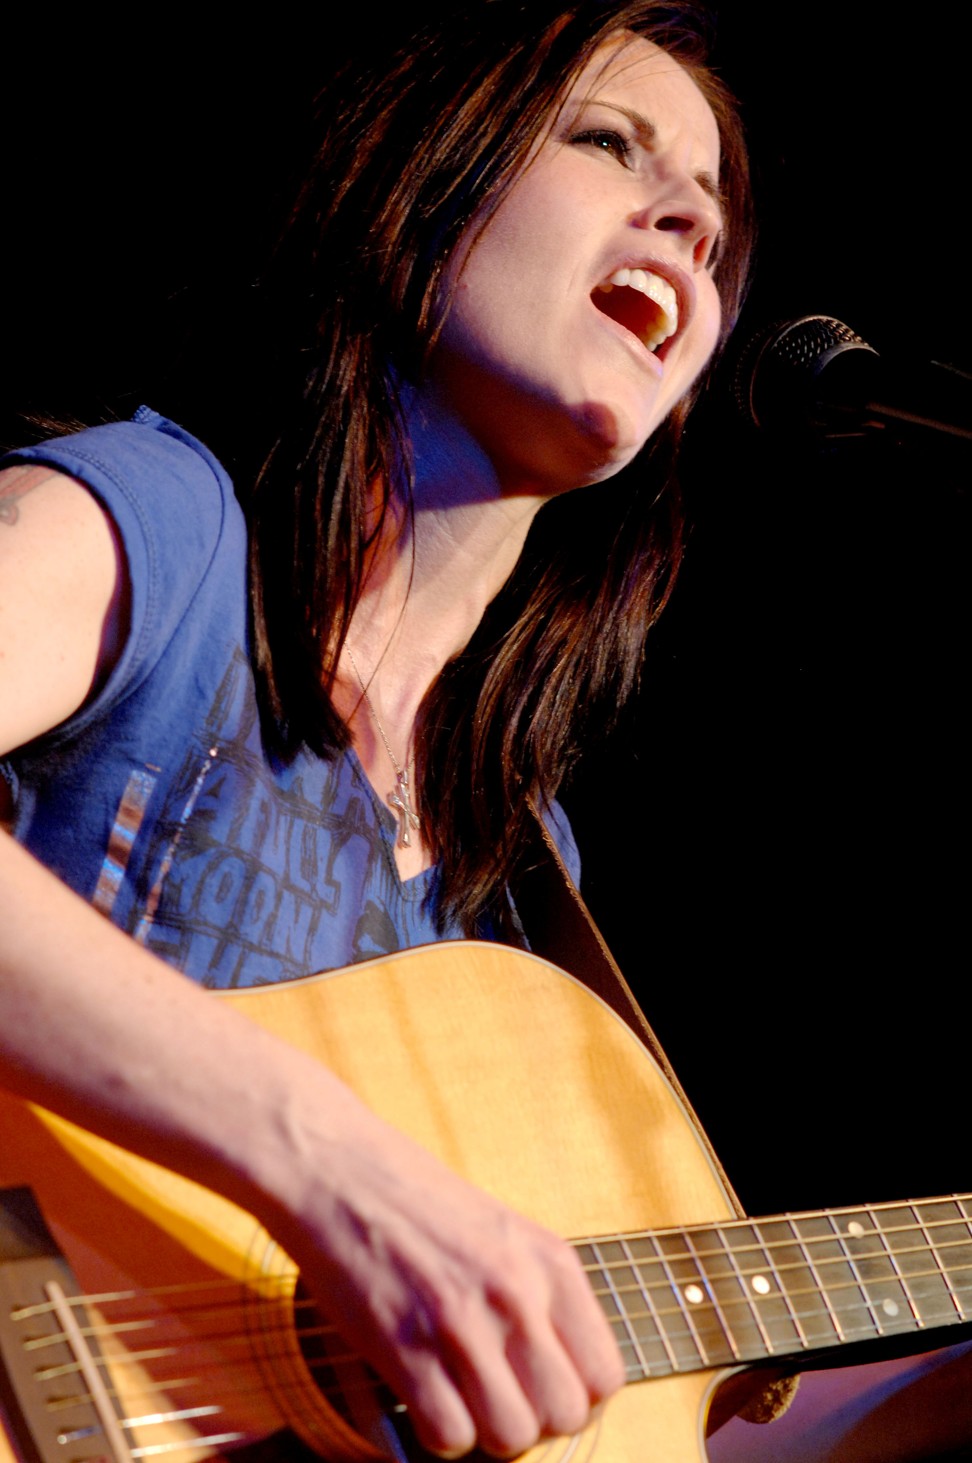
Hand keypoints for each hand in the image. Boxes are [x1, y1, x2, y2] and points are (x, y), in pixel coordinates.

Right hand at [269, 1113, 625, 1457]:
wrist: (340, 1172)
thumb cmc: (420, 1206)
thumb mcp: (506, 1235)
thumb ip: (541, 1298)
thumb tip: (562, 1381)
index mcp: (550, 1263)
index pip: (605, 1376)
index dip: (577, 1401)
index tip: (542, 1392)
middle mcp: (517, 1291)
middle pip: (564, 1416)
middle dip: (533, 1422)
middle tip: (498, 1399)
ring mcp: (462, 1320)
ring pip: (511, 1437)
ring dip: (485, 1434)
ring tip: (461, 1397)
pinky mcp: (405, 1346)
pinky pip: (449, 1438)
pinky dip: (438, 1435)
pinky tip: (424, 1397)